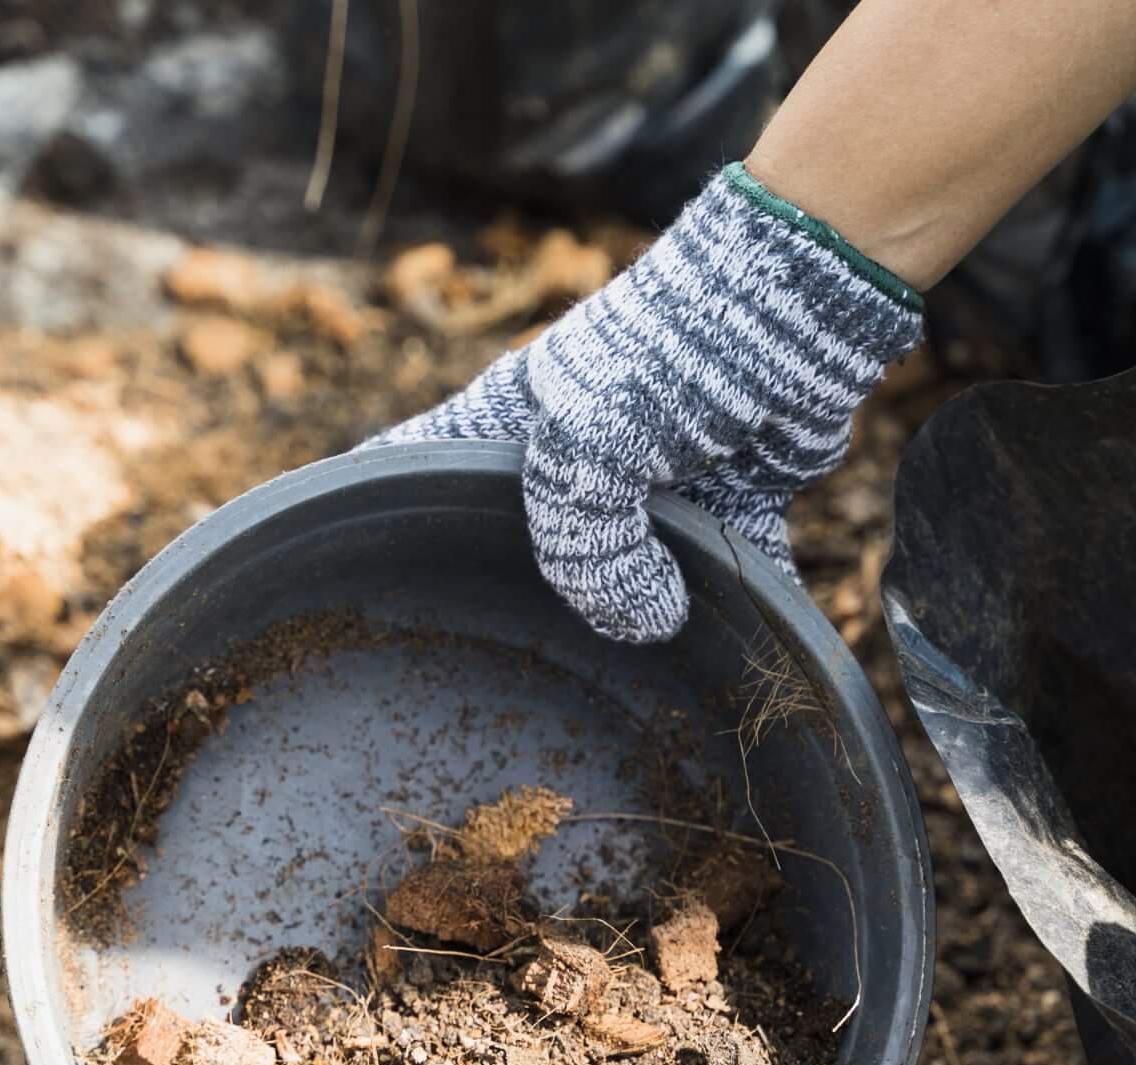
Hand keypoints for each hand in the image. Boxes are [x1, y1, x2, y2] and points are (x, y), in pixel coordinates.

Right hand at [365, 165, 921, 642]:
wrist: (793, 309)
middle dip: (527, 607)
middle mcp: (573, 457)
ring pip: (632, 572)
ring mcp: (651, 480)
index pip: (413, 467)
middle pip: (529, 547)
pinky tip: (739, 652)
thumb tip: (643, 626)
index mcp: (509, 428)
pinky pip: (728, 567)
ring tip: (631, 686)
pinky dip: (741, 602)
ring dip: (644, 618)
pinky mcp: (730, 496)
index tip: (342, 578)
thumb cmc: (662, 359)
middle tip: (506, 678)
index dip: (371, 513)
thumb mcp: (588, 451)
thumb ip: (585, 551)